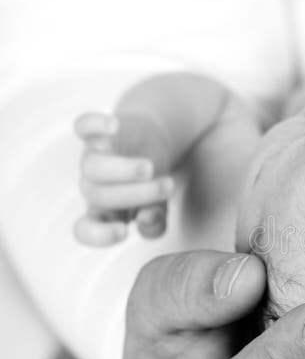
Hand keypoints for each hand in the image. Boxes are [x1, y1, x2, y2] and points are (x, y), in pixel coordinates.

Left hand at [74, 111, 173, 245]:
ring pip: (92, 167)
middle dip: (136, 194)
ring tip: (151, 167)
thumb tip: (146, 221)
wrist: (149, 141)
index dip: (97, 234)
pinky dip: (95, 124)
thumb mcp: (158, 207)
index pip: (85, 228)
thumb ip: (154, 223)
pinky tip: (115, 127)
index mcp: (104, 210)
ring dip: (122, 169)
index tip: (124, 231)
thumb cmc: (151, 182)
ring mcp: (93, 157)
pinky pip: (82, 126)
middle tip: (168, 186)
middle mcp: (92, 186)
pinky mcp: (97, 132)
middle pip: (99, 196)